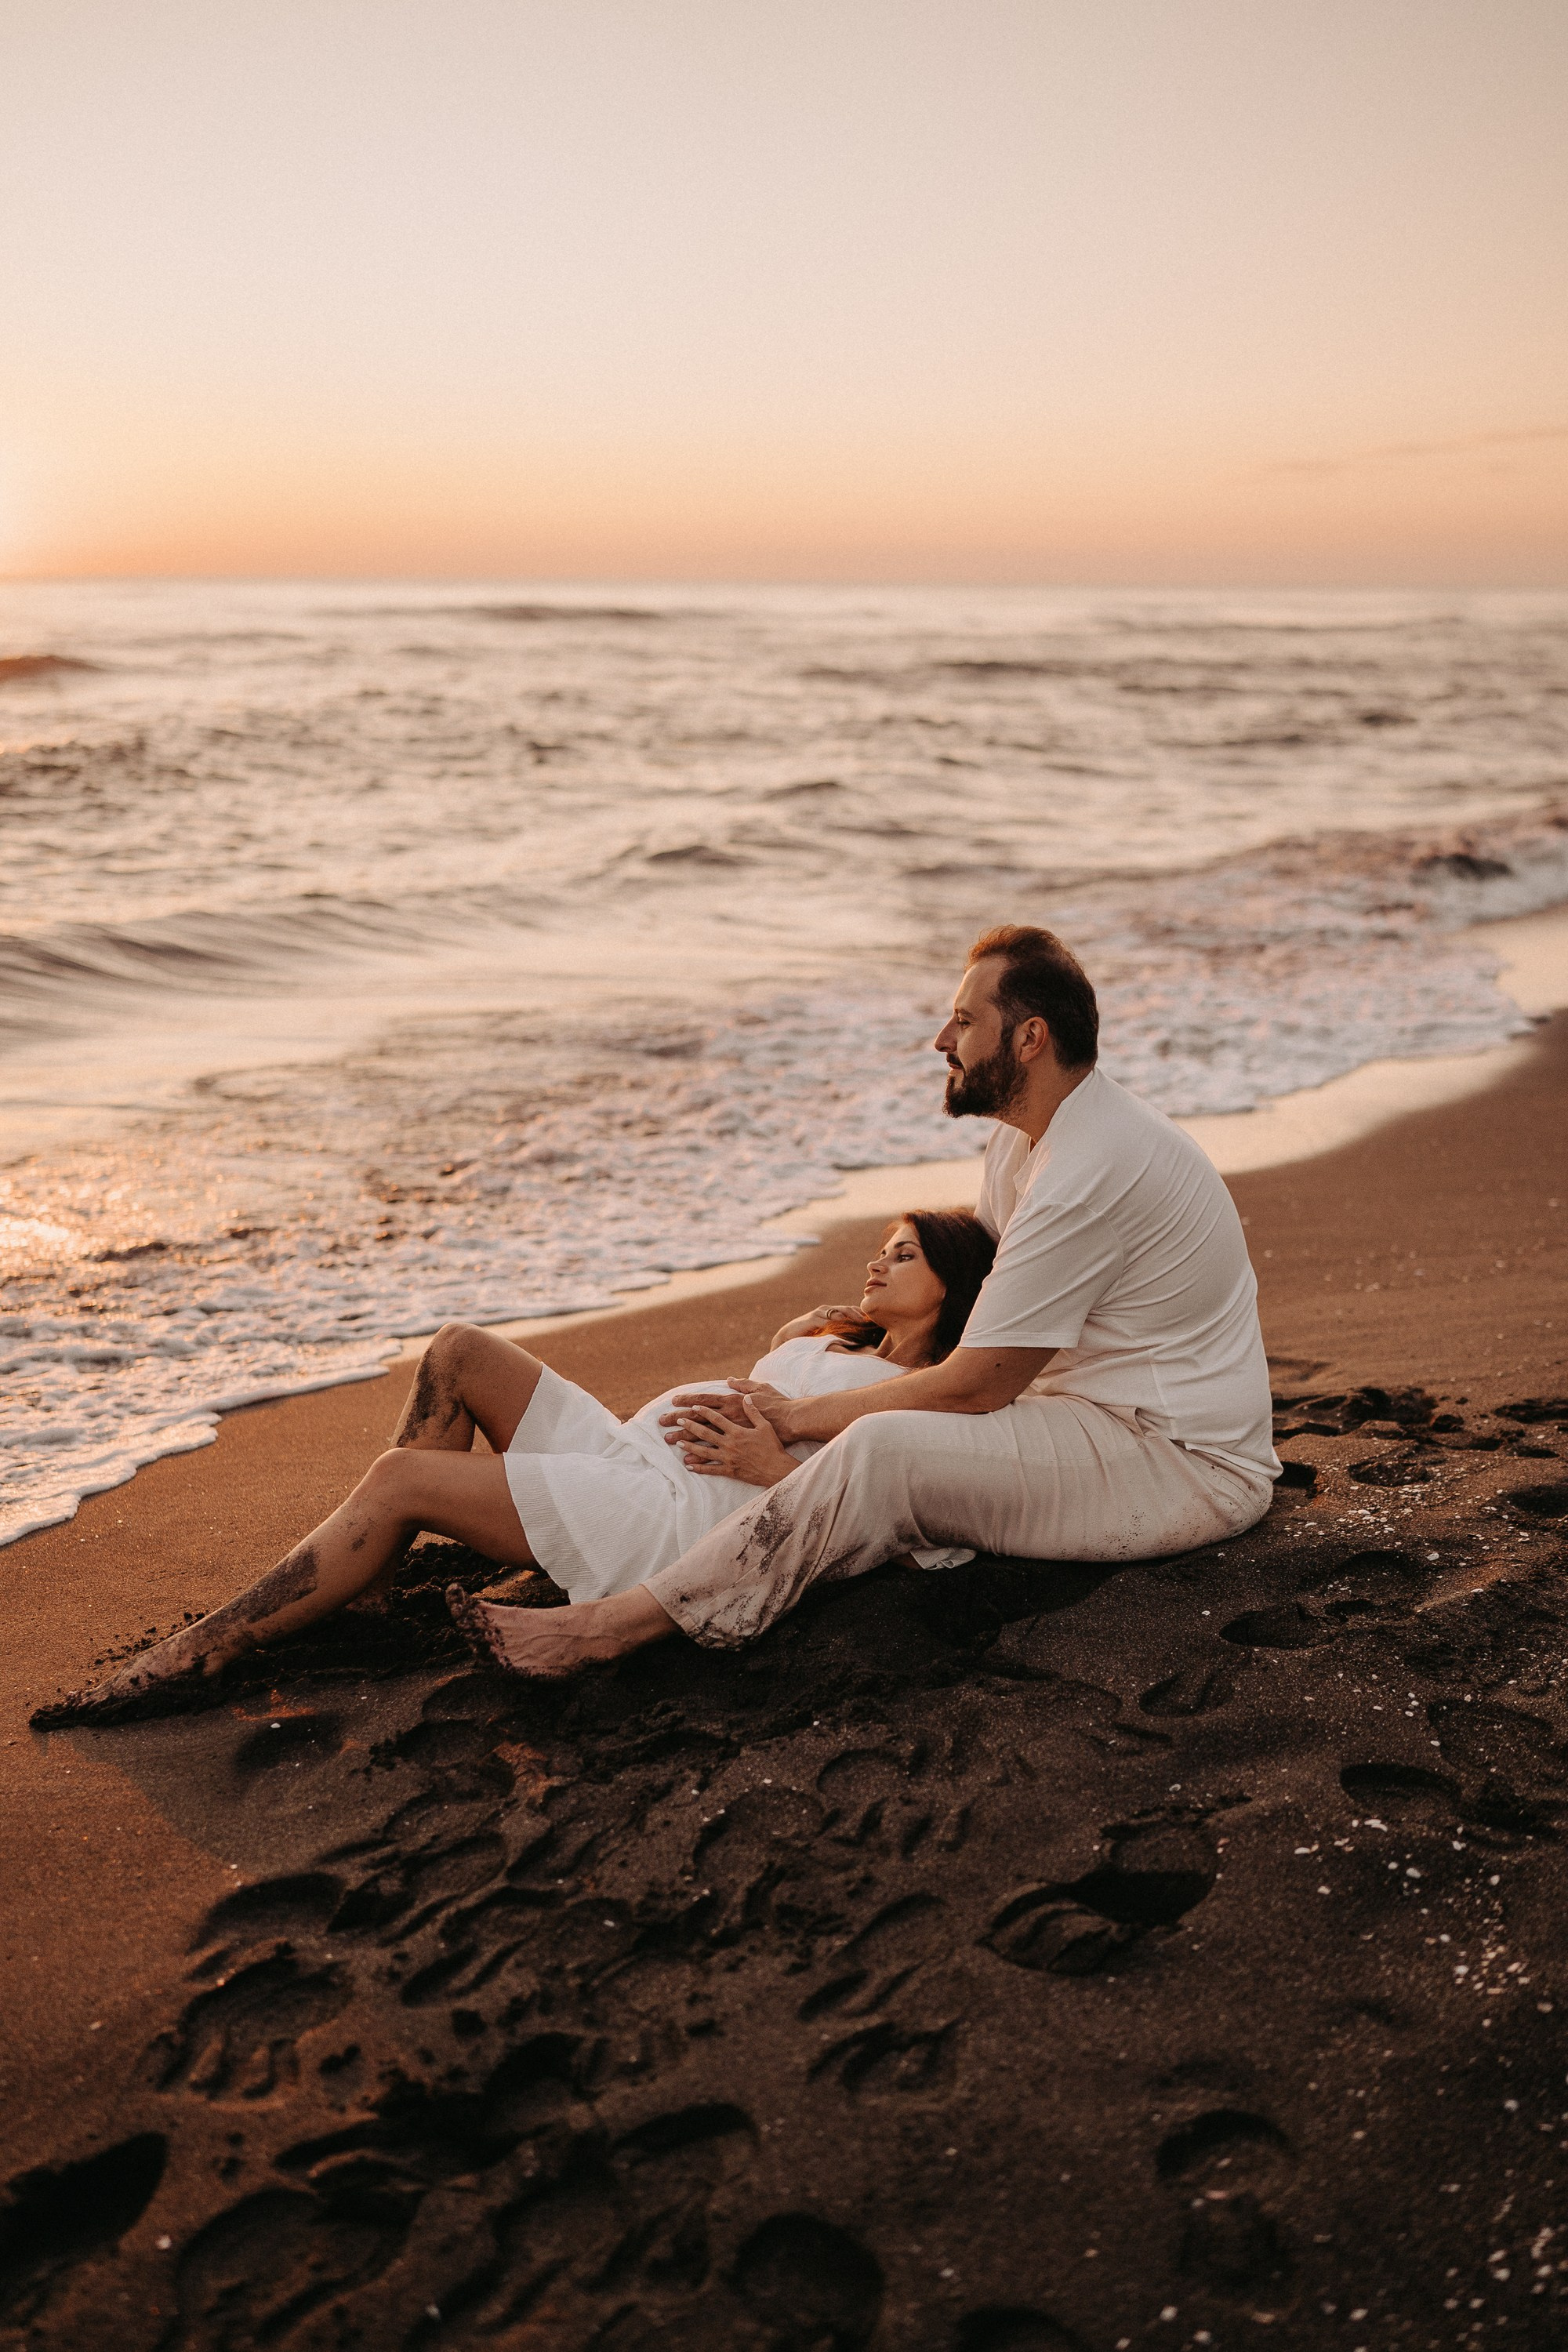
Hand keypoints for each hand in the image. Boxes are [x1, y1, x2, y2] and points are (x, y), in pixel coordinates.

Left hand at [673, 1394, 798, 1485]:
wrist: (778, 1469)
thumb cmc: (773, 1446)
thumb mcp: (765, 1425)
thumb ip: (753, 1411)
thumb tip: (745, 1397)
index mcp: (738, 1429)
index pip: (716, 1417)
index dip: (703, 1411)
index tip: (691, 1406)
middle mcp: (730, 1442)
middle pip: (705, 1432)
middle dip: (689, 1426)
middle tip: (676, 1421)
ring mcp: (728, 1457)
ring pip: (704, 1451)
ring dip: (689, 1446)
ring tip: (677, 1442)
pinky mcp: (729, 1470)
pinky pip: (711, 1469)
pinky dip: (699, 1467)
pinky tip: (688, 1465)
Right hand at [770, 1303, 874, 1344]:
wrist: (788, 1336)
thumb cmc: (808, 1336)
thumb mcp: (826, 1334)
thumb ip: (838, 1333)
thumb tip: (855, 1341)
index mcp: (831, 1313)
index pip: (850, 1310)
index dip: (861, 1314)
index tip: (872, 1321)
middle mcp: (826, 1311)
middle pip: (846, 1309)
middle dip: (858, 1314)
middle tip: (868, 1320)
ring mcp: (819, 1314)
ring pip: (837, 1312)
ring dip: (849, 1315)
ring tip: (860, 1320)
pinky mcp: (812, 1319)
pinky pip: (825, 1319)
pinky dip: (834, 1321)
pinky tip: (842, 1323)